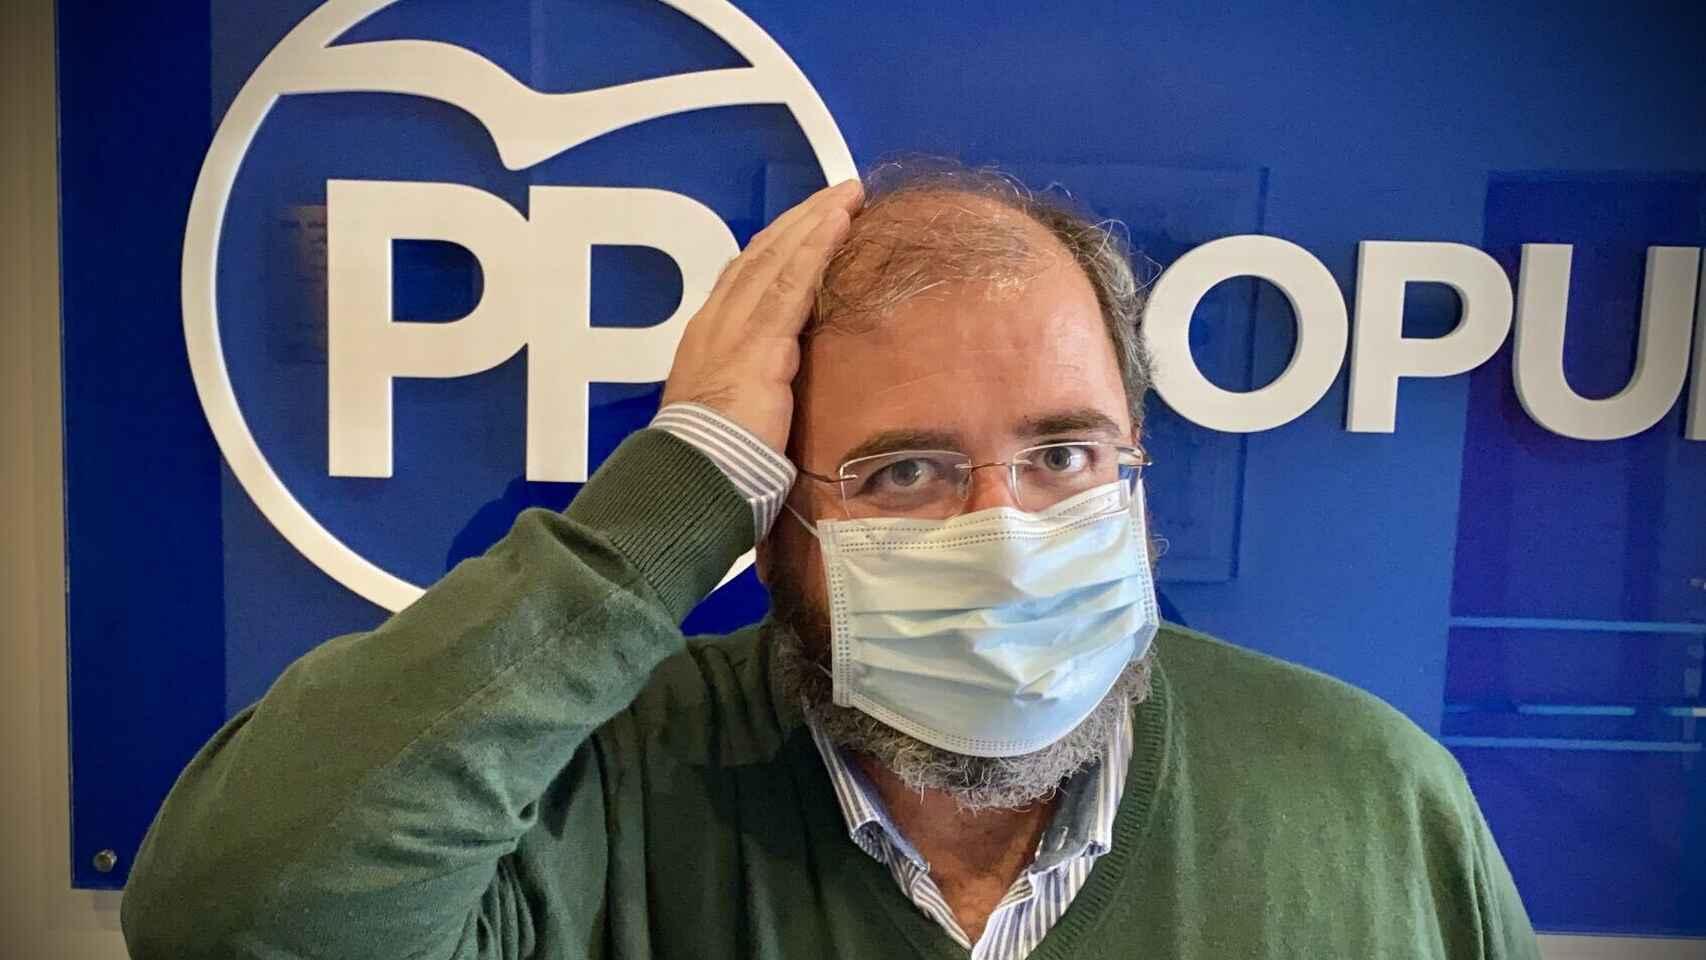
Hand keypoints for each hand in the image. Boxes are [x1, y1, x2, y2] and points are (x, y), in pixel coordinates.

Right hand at [660, 179, 861, 452]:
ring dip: (815, 221)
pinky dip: (817, 247)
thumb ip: (752, 390)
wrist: (692, 479)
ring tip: (847, 195)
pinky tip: (839, 222)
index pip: (744, 278)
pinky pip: (793, 281)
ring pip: (777, 258)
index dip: (777, 246)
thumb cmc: (714, 462)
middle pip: (762, 256)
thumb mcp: (730, 414)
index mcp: (708, 340)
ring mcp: (736, 328)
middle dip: (800, 221)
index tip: (805, 224)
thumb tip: (775, 393)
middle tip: (837, 194)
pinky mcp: (761, 341)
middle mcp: (717, 323)